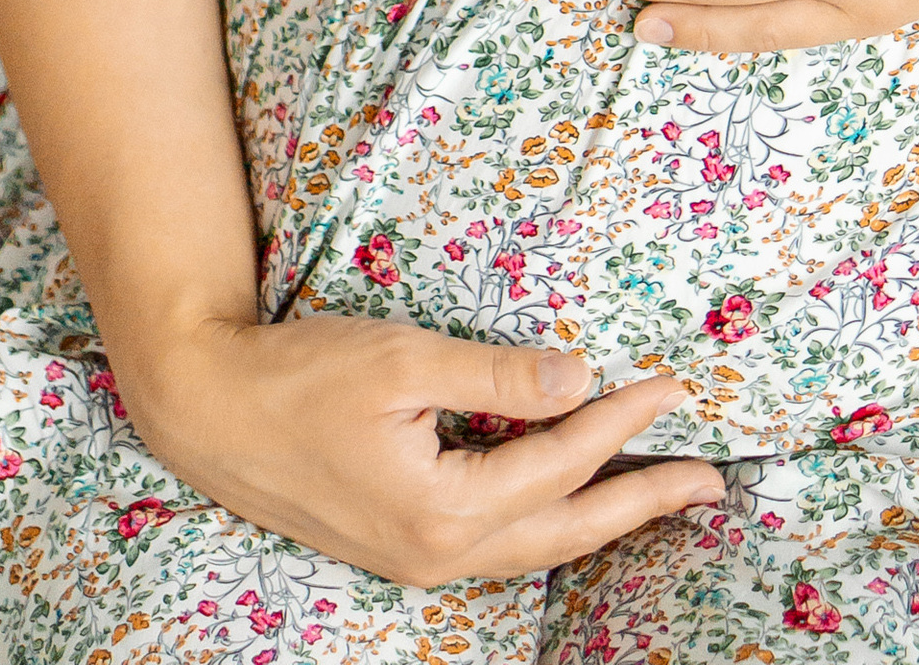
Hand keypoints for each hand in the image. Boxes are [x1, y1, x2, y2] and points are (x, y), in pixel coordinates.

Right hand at [133, 315, 719, 586]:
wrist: (209, 412)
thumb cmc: (300, 375)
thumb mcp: (401, 358)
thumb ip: (495, 373)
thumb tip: (579, 380)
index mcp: (444, 509)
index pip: (559, 463)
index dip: (620, 424)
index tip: (672, 389)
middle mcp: (439, 552)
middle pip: (565, 530)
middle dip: (641, 504)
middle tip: (709, 482)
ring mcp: (419, 559)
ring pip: (534, 547)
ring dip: (601, 520)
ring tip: (658, 495)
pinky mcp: (402, 546)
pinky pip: (499, 544)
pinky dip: (548, 524)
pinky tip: (568, 503)